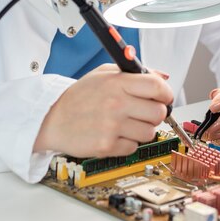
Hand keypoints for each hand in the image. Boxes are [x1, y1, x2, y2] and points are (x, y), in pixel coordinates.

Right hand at [34, 64, 172, 156]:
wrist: (53, 119)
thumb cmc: (79, 96)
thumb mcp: (104, 74)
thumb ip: (134, 73)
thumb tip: (163, 76)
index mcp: (118, 83)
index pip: (157, 86)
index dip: (166, 92)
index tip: (165, 97)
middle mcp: (117, 104)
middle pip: (159, 112)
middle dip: (155, 112)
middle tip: (144, 111)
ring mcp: (112, 126)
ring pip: (149, 132)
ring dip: (142, 128)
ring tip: (127, 122)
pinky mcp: (107, 146)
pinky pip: (134, 147)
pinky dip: (128, 142)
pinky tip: (115, 133)